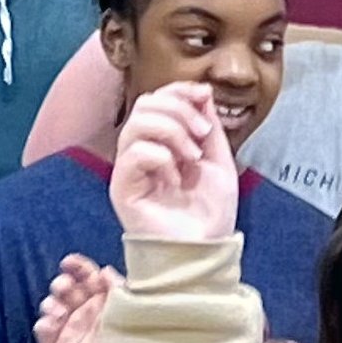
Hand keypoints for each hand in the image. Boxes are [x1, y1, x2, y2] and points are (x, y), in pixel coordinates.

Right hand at [35, 255, 118, 342]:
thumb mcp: (131, 314)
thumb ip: (119, 289)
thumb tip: (104, 270)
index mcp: (105, 304)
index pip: (87, 278)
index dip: (78, 267)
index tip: (71, 262)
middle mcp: (86, 316)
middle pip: (68, 290)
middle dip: (63, 283)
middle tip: (65, 286)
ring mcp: (71, 333)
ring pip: (52, 307)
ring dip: (51, 301)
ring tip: (58, 307)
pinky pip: (44, 332)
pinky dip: (44, 323)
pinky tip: (51, 322)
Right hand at [110, 81, 240, 241]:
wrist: (205, 253)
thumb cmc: (209, 216)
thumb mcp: (218, 161)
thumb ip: (207, 125)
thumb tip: (201, 90)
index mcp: (162, 144)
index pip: (158, 99)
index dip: (178, 89)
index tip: (203, 96)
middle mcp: (141, 153)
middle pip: (145, 104)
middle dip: (179, 110)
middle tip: (202, 135)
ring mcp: (130, 170)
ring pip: (136, 123)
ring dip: (172, 131)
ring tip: (191, 157)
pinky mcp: (123, 188)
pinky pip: (134, 153)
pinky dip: (161, 158)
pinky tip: (175, 180)